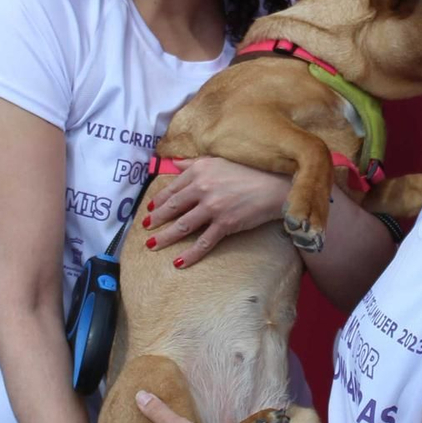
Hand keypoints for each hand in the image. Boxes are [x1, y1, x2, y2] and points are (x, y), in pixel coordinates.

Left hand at [143, 157, 292, 267]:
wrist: (275, 186)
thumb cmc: (249, 171)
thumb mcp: (219, 160)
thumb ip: (194, 163)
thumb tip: (175, 163)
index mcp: (200, 171)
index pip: (173, 188)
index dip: (160, 200)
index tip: (151, 208)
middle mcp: (203, 188)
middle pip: (173, 207)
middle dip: (156, 219)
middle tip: (146, 228)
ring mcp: (213, 207)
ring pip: (182, 226)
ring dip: (165, 238)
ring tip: (152, 245)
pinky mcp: (225, 224)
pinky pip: (203, 242)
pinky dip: (190, 255)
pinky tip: (178, 262)